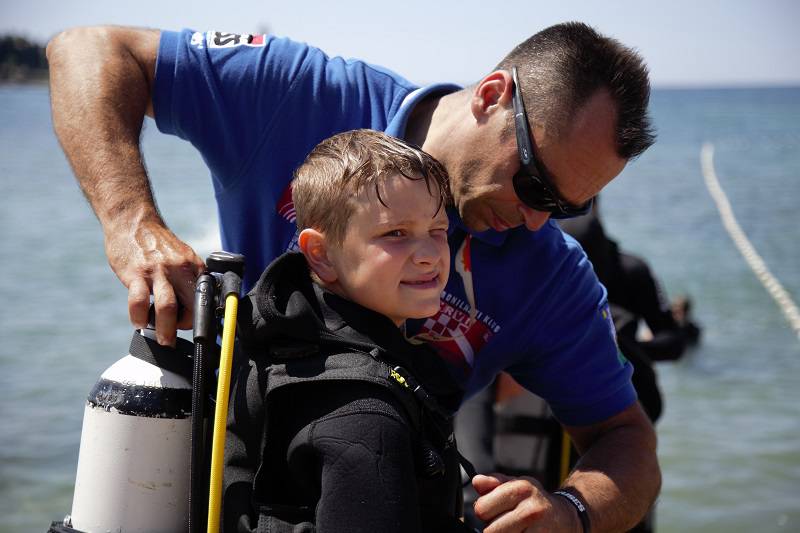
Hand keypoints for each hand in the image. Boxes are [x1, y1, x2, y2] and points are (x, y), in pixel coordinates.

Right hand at [105, 217, 205, 344]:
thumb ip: (188, 279)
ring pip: (167, 308)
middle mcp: (180, 269)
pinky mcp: (136, 273)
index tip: (190, 328)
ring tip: (161, 339)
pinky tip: (139, 321)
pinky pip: (139, 302)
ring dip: (165, 331)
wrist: (133, 220)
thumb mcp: (182, 258)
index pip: (205, 300)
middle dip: (184, 329)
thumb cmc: (157, 245)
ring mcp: (158, 271)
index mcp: (195, 267)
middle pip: (191, 307)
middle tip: (174, 338)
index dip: (199, 318)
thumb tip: (192, 308)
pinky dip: (140, 317)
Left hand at [472, 474, 578, 532]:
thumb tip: (477, 481)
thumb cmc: (534, 500)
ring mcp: (538, 530)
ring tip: (516, 529)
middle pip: (490, 531)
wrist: (565, 517)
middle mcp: (530, 509)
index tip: (494, 512)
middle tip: (506, 523)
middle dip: (494, 529)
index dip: (484, 512)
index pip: (482, 508)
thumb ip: (494, 483)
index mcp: (521, 489)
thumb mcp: (516, 484)